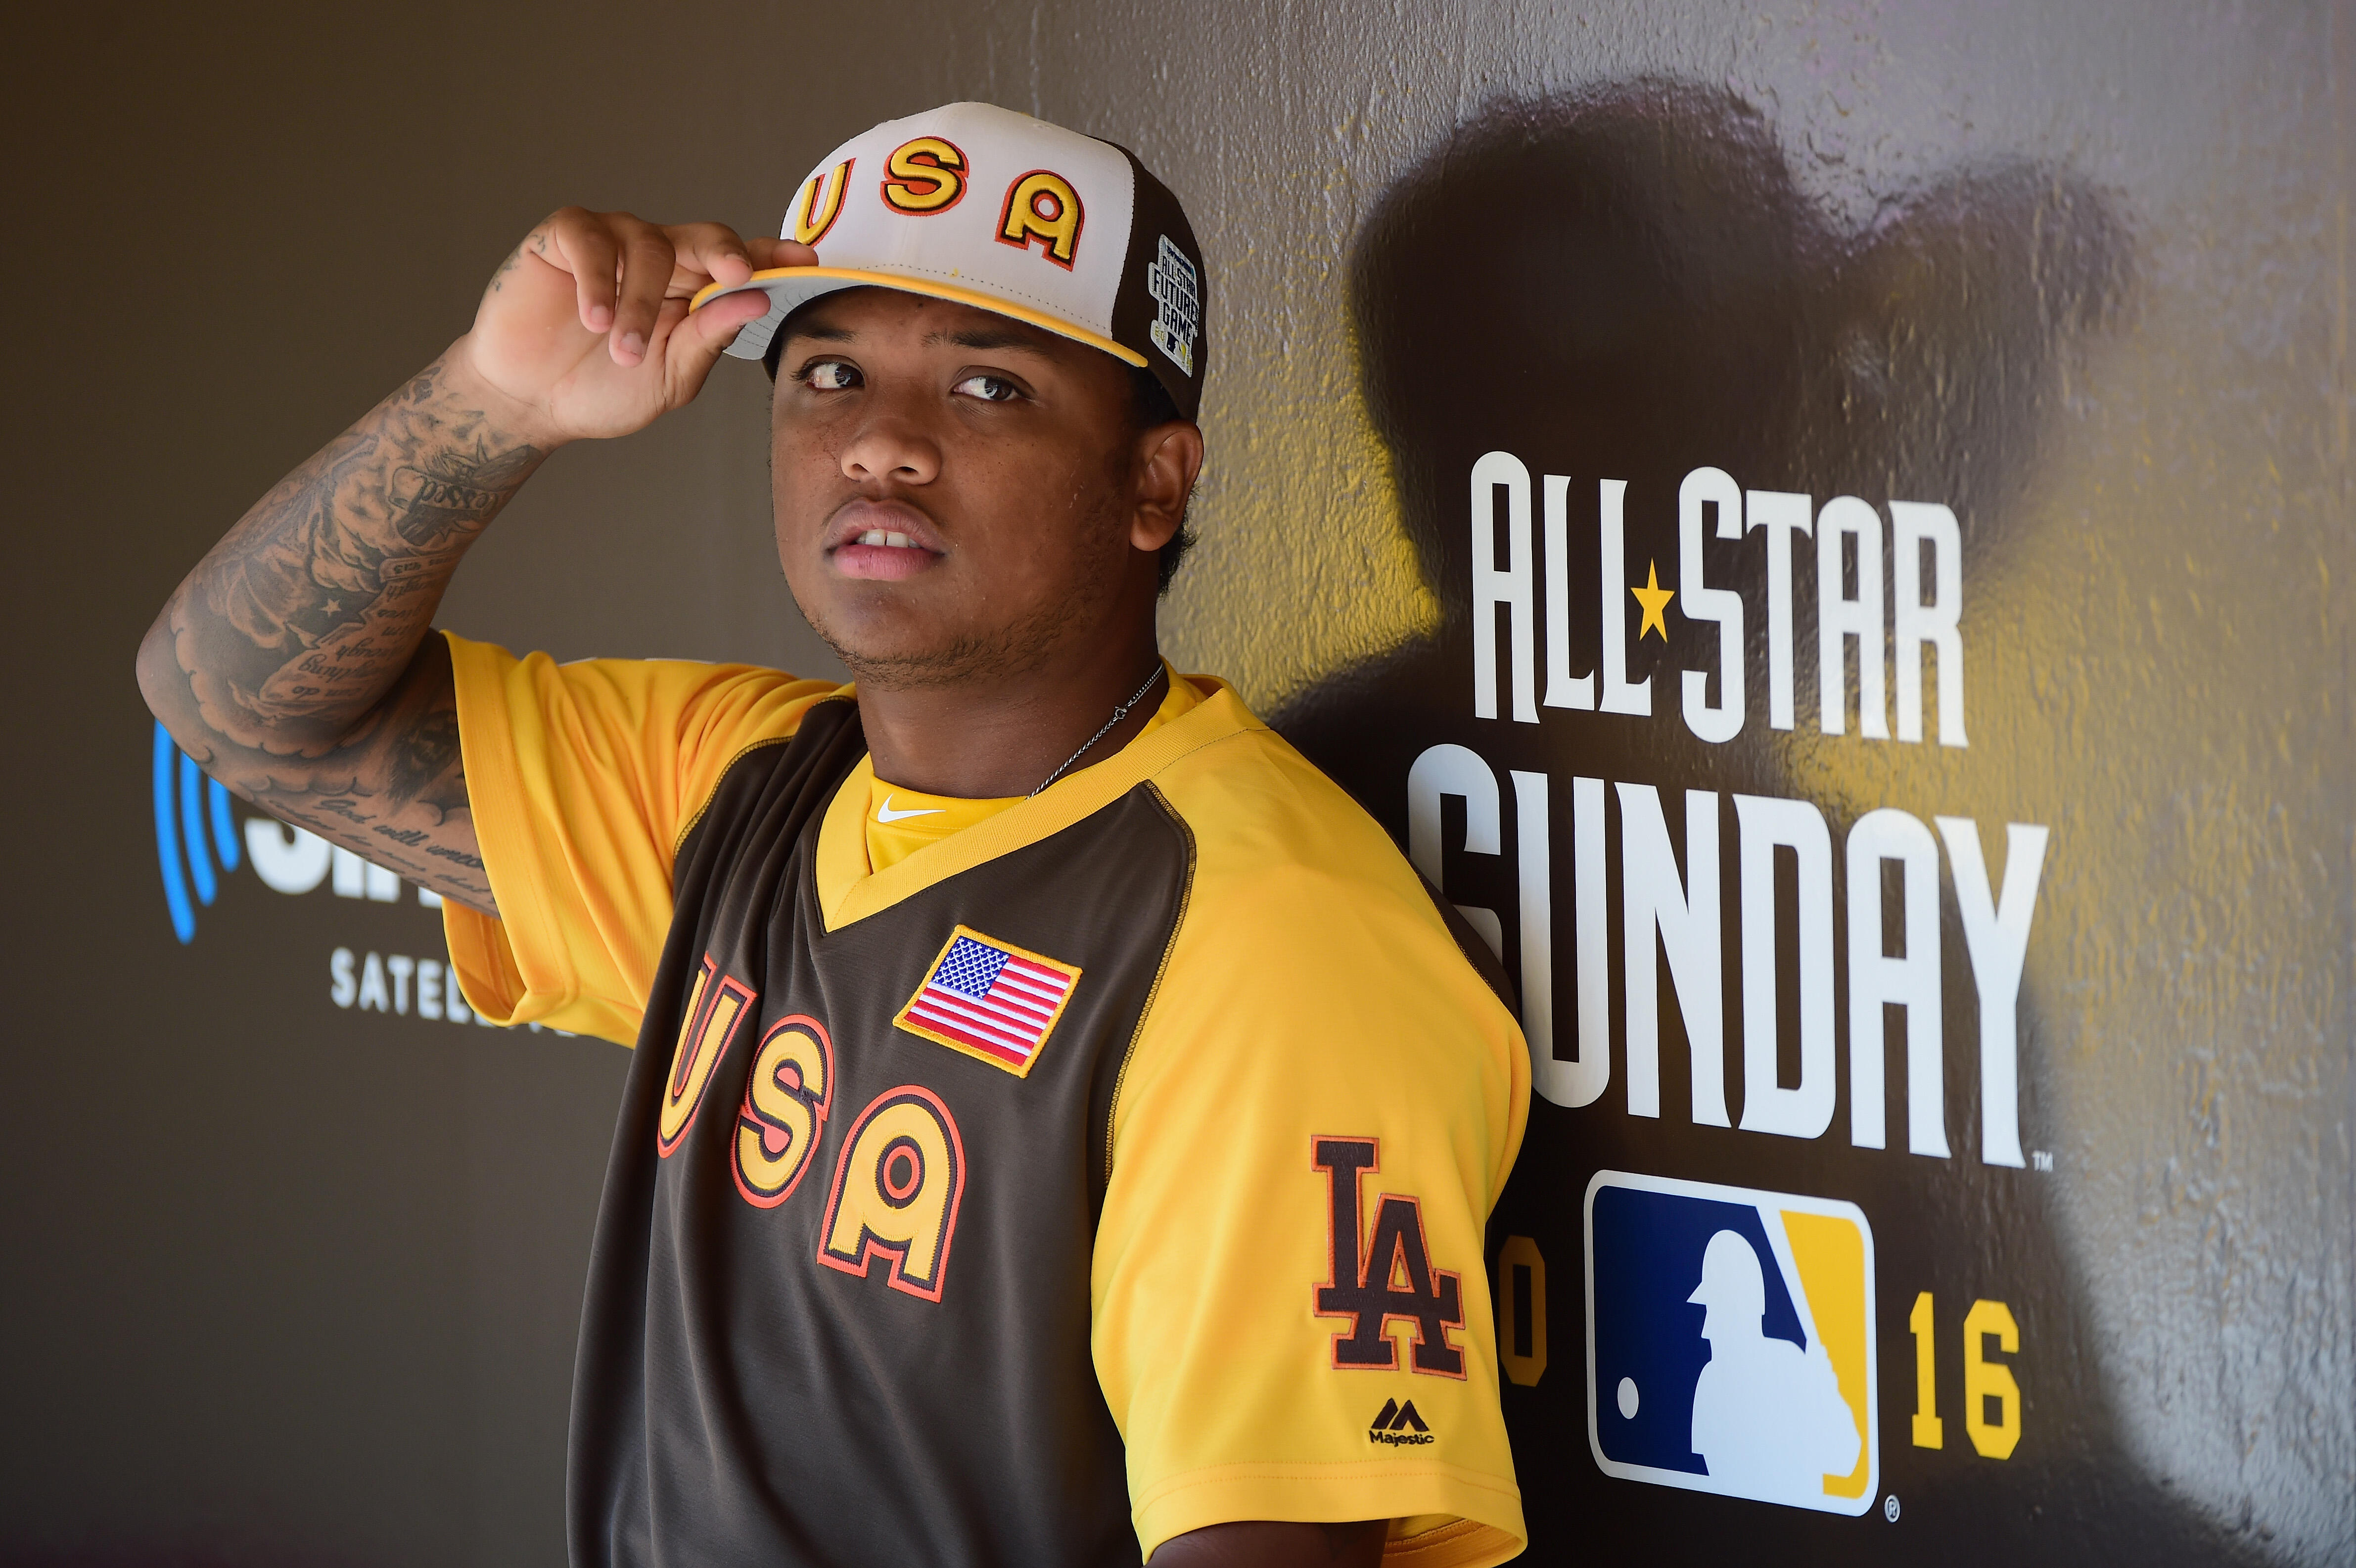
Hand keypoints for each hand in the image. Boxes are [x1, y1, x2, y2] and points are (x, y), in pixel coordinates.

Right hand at [454, 208, 815, 444]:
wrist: (531, 401)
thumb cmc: (604, 388)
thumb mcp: (670, 376)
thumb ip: (709, 338)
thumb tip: (755, 299)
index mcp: (694, 288)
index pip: (742, 262)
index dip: (771, 256)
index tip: (803, 261)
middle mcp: (660, 256)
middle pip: (705, 237)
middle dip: (724, 254)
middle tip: (735, 277)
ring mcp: (613, 241)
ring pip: (648, 246)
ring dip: (640, 303)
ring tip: (622, 349)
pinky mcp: (564, 236)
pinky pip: (591, 238)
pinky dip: (598, 279)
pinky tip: (595, 317)